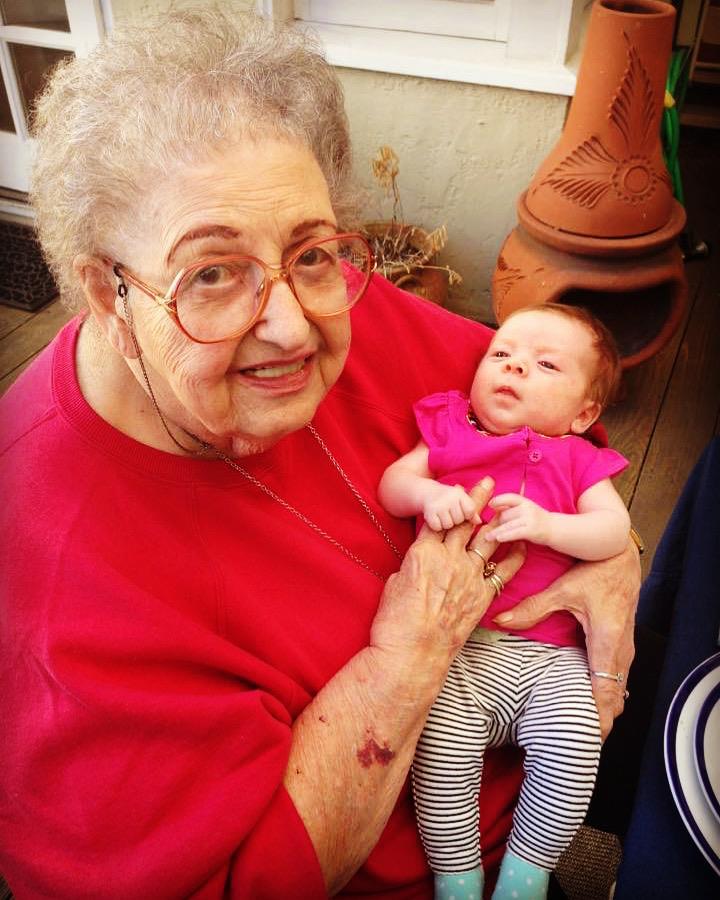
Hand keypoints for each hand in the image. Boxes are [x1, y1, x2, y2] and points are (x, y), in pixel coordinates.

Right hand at [371, 478, 524, 693]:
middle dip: (475, 499)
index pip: (438, 519)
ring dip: (497, 520)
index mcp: (422, 553)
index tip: (456, 488)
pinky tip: (520, 544)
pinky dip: (514, 556)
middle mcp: (448, 559)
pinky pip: (503, 570)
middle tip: (486, 482)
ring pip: (486, 540)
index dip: (447, 502)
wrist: (411, 654)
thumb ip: (412, 567)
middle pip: (464, 522)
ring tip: (507, 505)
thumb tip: (419, 564)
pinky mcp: (482, 596)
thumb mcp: (395, 584)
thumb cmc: (394, 622)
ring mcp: (468, 576)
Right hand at [422, 483, 479, 531]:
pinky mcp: (429, 512)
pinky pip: (437, 527)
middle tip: (449, 513)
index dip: (467, 515)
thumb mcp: (462, 501)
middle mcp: (449, 498)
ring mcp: (438, 505)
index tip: (461, 511)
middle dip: (455, 520)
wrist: (428, 492)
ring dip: (445, 524)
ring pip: (448, 525)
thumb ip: (472, 512)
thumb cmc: (450, 499)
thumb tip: (478, 521)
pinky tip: (435, 519)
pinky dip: (436, 526)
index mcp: (459, 494)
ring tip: (442, 516)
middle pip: (459, 520)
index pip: (470, 511)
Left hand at [486, 493, 549, 544]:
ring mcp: (530, 518)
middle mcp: (527, 508)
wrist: (555, 529)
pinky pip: (514, 532)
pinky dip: (505, 536)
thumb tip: (494, 508)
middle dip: (499, 523)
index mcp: (524, 501)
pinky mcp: (531, 530)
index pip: (510, 497)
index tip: (490, 504)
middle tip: (493, 530)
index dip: (499, 500)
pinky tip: (498, 539)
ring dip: (496, 531)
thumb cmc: (536, 519)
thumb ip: (511, 508)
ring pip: (507, 524)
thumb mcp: (525, 509)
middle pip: (505, 514)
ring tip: (487, 537)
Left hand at [493, 540, 639, 739]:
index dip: (597, 723)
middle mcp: (621, 651)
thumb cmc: (594, 570)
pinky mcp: (622, 642)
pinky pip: (618, 678)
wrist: (620, 554)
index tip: (583, 743)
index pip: (606, 696)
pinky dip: (606, 693)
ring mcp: (625, 648)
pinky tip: (588, 699)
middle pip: (614, 700)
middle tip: (574, 743)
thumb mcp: (562, 589)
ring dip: (602, 708)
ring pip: (618, 690)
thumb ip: (532, 609)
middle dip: (598, 722)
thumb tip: (500, 620)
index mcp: (607, 643)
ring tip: (578, 728)